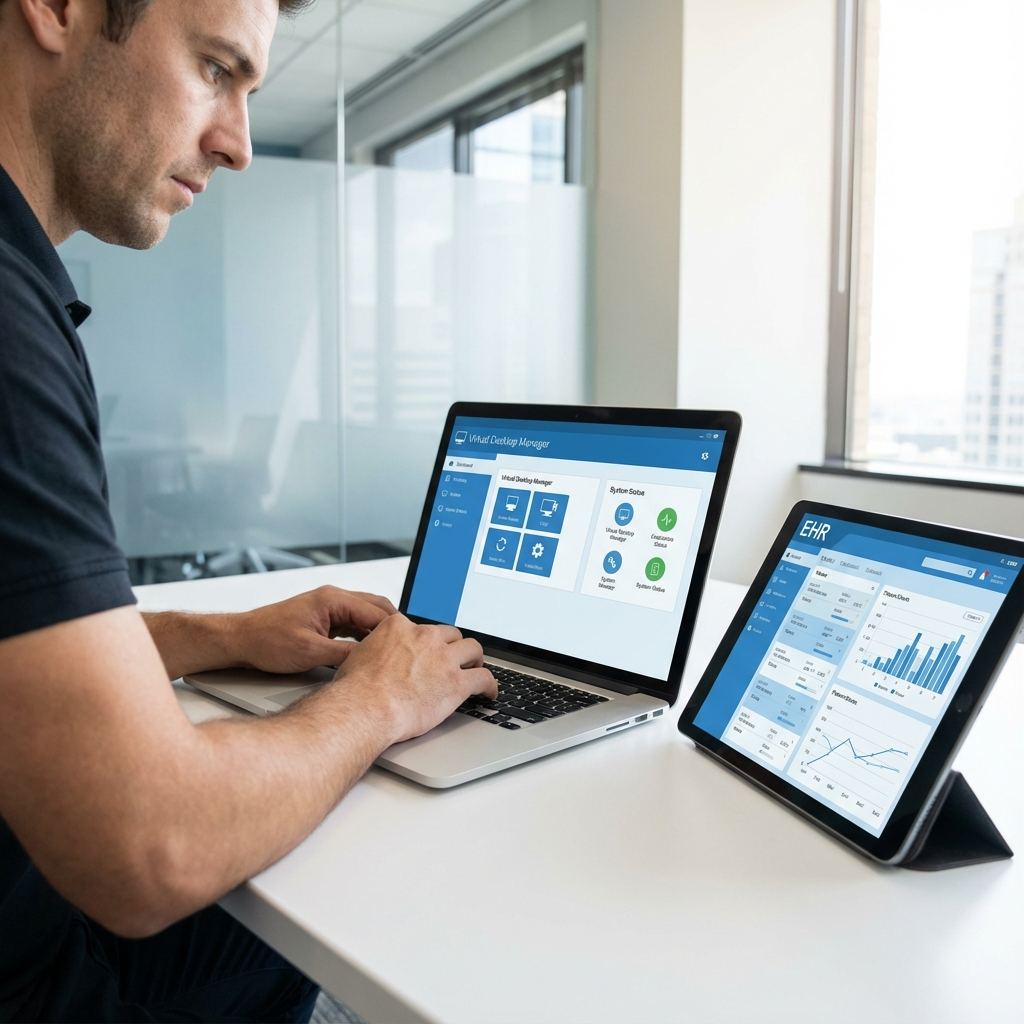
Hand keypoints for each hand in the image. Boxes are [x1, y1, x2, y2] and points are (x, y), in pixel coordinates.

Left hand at [231, 586, 396, 673]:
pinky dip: (365, 636)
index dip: (395, 630)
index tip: (407, 646)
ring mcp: (329, 607)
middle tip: (405, 649)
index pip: (377, 611)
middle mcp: (334, 598)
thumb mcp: (310, 652)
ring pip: (366, 616)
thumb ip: (345, 654)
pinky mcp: (324, 619)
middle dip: (392, 628)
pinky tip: (370, 652)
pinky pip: (353, 623)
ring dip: (378, 632)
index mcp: (333, 599)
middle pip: (376, 608)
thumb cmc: (267, 640)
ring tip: (391, 653)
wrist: (241, 639)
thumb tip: (370, 659)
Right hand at [331, 615, 496, 745]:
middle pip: (450, 634)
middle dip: (453, 646)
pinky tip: (489, 692)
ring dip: (474, 659)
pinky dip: (490, 685)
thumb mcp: (359, 655)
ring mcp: (443, 658)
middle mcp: (425, 637)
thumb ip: (376, 650)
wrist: (365, 708)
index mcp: (400, 627)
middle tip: (454, 658)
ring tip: (475, 668)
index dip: (426, 642)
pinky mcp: (457, 682)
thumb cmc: (356, 690)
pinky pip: (483, 678)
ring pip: (472, 649)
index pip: (421, 628)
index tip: (427, 650)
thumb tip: (376, 658)